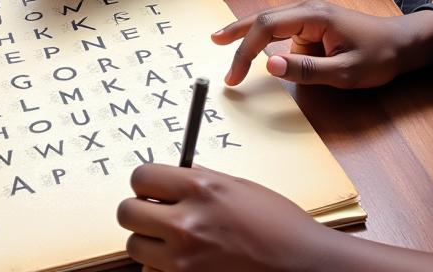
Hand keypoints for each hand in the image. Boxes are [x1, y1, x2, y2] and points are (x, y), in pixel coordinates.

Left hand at [119, 163, 328, 271]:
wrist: (305, 266)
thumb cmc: (279, 225)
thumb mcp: (238, 187)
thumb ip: (201, 178)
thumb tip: (177, 171)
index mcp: (200, 188)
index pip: (140, 177)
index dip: (145, 183)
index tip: (153, 189)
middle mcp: (187, 223)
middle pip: (127, 213)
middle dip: (139, 213)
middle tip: (156, 215)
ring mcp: (185, 261)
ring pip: (135, 248)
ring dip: (150, 244)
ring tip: (174, 243)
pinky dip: (163, 270)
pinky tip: (185, 264)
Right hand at [212, 0, 432, 88]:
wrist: (405, 44)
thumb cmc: (379, 58)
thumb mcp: (346, 72)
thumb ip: (307, 70)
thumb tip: (268, 65)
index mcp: (312, 16)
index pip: (266, 28)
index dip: (245, 50)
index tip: (234, 76)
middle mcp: (306, 9)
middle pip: (262, 18)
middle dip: (236, 31)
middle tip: (213, 42)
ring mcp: (310, 14)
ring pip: (272, 23)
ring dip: (250, 36)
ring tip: (226, 46)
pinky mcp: (314, 23)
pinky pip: (286, 32)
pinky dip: (269, 41)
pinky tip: (261, 52)